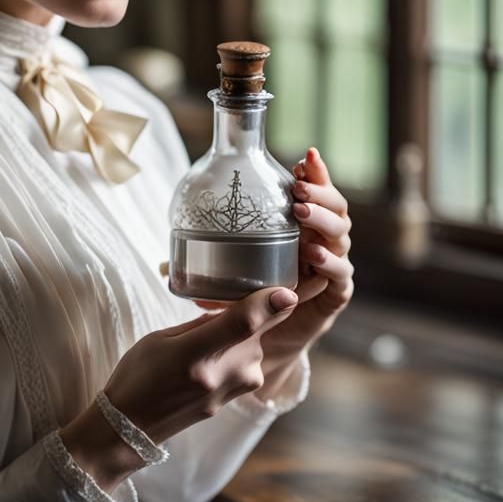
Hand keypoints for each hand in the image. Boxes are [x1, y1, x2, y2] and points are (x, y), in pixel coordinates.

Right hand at [98, 283, 300, 445]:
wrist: (131, 427)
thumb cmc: (139, 376)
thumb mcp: (160, 337)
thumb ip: (202, 322)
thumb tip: (235, 307)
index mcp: (195, 355)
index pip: (242, 324)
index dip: (267, 305)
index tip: (287, 291)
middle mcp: (221, 375)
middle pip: (254, 330)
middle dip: (243, 316)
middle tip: (205, 323)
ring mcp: (233, 391)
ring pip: (253, 346)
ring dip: (238, 338)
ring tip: (199, 350)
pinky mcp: (237, 399)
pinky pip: (248, 364)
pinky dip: (236, 354)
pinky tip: (208, 363)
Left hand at [160, 146, 353, 370]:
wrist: (267, 345)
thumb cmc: (248, 299)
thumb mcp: (225, 274)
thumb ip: (200, 264)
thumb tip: (161, 267)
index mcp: (301, 227)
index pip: (315, 192)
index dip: (315, 172)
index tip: (304, 155)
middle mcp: (321, 242)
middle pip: (336, 209)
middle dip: (320, 194)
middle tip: (297, 191)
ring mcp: (331, 268)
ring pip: (341, 237)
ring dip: (323, 223)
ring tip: (301, 216)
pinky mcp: (335, 297)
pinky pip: (341, 278)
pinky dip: (330, 264)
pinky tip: (313, 257)